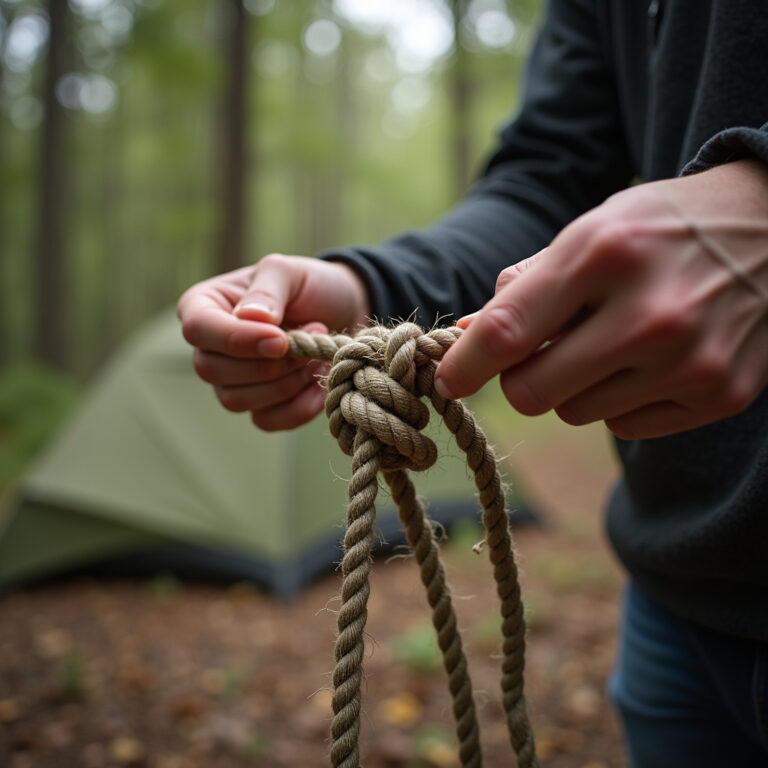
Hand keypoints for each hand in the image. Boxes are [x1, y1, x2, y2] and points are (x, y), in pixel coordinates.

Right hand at [177, 254, 369, 429]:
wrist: (344, 311)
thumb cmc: (310, 286)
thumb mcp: (290, 272)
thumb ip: (267, 289)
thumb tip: (249, 317)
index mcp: (204, 305)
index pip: (198, 329)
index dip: (238, 339)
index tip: (281, 339)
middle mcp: (210, 347)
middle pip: (213, 371)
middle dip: (268, 363)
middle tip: (310, 340)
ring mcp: (231, 381)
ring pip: (236, 401)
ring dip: (285, 383)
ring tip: (316, 355)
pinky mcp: (260, 406)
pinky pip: (266, 421)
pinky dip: (298, 406)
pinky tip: (318, 381)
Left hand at [434, 159, 767, 438]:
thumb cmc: (659, 228)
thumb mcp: (588, 230)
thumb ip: (524, 286)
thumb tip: (467, 336)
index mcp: (605, 254)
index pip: (506, 333)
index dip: (462, 366)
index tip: (446, 379)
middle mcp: (650, 314)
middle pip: (532, 392)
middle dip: (520, 378)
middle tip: (537, 353)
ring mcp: (690, 362)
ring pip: (575, 414)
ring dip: (572, 388)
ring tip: (606, 343)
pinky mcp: (718, 394)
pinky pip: (624, 426)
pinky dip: (618, 401)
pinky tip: (644, 361)